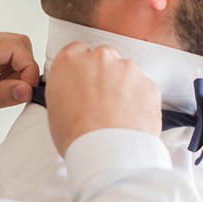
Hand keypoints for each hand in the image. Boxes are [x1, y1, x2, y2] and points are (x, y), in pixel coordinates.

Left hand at [0, 31, 40, 130]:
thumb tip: (28, 90)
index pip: (18, 47)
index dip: (28, 70)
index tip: (26, 93)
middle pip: (16, 44)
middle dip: (24, 68)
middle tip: (17, 94)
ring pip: (7, 50)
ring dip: (14, 70)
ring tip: (3, 94)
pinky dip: (2, 71)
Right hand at [43, 42, 161, 154]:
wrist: (108, 151)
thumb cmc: (78, 135)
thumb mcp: (54, 109)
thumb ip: (66, 90)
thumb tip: (74, 93)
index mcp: (70, 62)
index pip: (75, 50)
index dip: (80, 66)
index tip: (82, 78)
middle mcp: (99, 58)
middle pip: (103, 56)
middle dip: (103, 73)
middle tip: (100, 98)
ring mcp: (127, 69)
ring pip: (126, 71)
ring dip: (122, 86)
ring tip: (116, 113)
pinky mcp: (148, 84)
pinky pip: (143, 88)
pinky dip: (139, 100)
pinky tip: (130, 118)